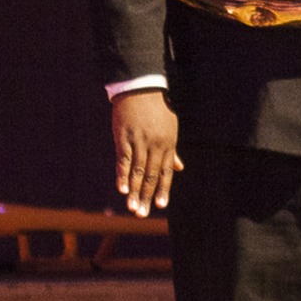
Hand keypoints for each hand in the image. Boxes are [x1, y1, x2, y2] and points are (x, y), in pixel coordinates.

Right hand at [111, 89, 182, 214]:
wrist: (141, 86)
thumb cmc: (157, 108)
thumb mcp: (170, 128)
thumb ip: (172, 150)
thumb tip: (179, 168)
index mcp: (168, 143)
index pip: (166, 171)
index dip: (163, 189)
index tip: (160, 206)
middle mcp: (155, 145)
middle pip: (151, 175)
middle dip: (146, 196)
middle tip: (142, 214)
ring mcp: (139, 141)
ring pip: (137, 170)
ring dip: (134, 191)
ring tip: (132, 208)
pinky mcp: (123, 137)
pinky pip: (123, 159)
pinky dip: (122, 175)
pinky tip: (122, 189)